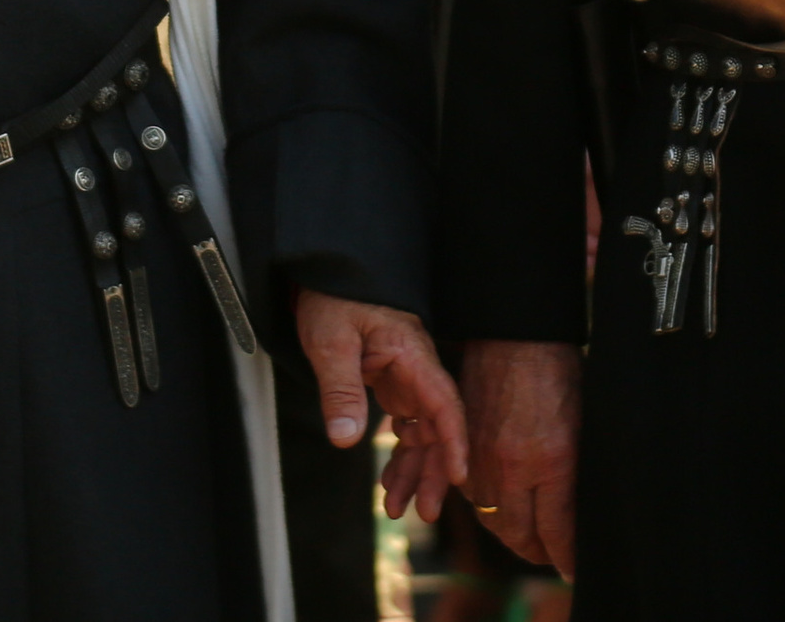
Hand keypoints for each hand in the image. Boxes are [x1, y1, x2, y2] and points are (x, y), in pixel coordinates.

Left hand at [290, 291, 468, 523]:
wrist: (326, 273)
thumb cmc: (333, 296)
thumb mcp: (330, 341)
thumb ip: (340, 390)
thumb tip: (346, 441)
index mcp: (410, 353)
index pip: (444, 402)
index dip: (454, 441)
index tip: (458, 477)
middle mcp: (415, 367)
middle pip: (437, 425)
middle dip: (434, 470)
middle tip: (423, 512)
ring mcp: (405, 376)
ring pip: (421, 430)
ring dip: (414, 469)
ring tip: (399, 508)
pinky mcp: (391, 380)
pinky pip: (404, 424)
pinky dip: (400, 454)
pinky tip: (390, 481)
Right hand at [460, 337, 581, 577]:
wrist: (514, 330)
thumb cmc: (559, 369)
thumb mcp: (582, 425)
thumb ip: (576, 474)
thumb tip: (577, 513)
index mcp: (552, 462)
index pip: (558, 536)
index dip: (567, 559)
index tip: (574, 568)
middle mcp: (513, 468)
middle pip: (520, 536)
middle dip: (538, 552)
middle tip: (551, 553)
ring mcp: (483, 457)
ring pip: (492, 518)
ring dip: (511, 531)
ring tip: (529, 533)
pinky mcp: (463, 444)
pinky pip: (471, 492)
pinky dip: (487, 503)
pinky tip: (502, 501)